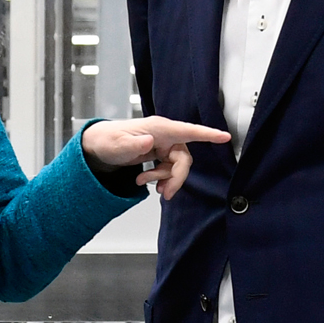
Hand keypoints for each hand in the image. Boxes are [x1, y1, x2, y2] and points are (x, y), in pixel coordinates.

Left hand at [81, 116, 231, 198]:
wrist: (98, 147)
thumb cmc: (107, 141)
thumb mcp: (118, 145)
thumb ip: (133, 144)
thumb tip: (149, 142)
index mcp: (159, 128)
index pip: (188, 131)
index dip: (208, 135)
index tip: (224, 137)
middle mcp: (164, 135)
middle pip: (184, 158)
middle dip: (176, 178)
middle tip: (165, 194)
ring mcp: (162, 144)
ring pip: (177, 166)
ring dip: (164, 179)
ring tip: (144, 182)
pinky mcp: (159, 153)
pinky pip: (169, 169)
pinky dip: (159, 178)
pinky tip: (145, 181)